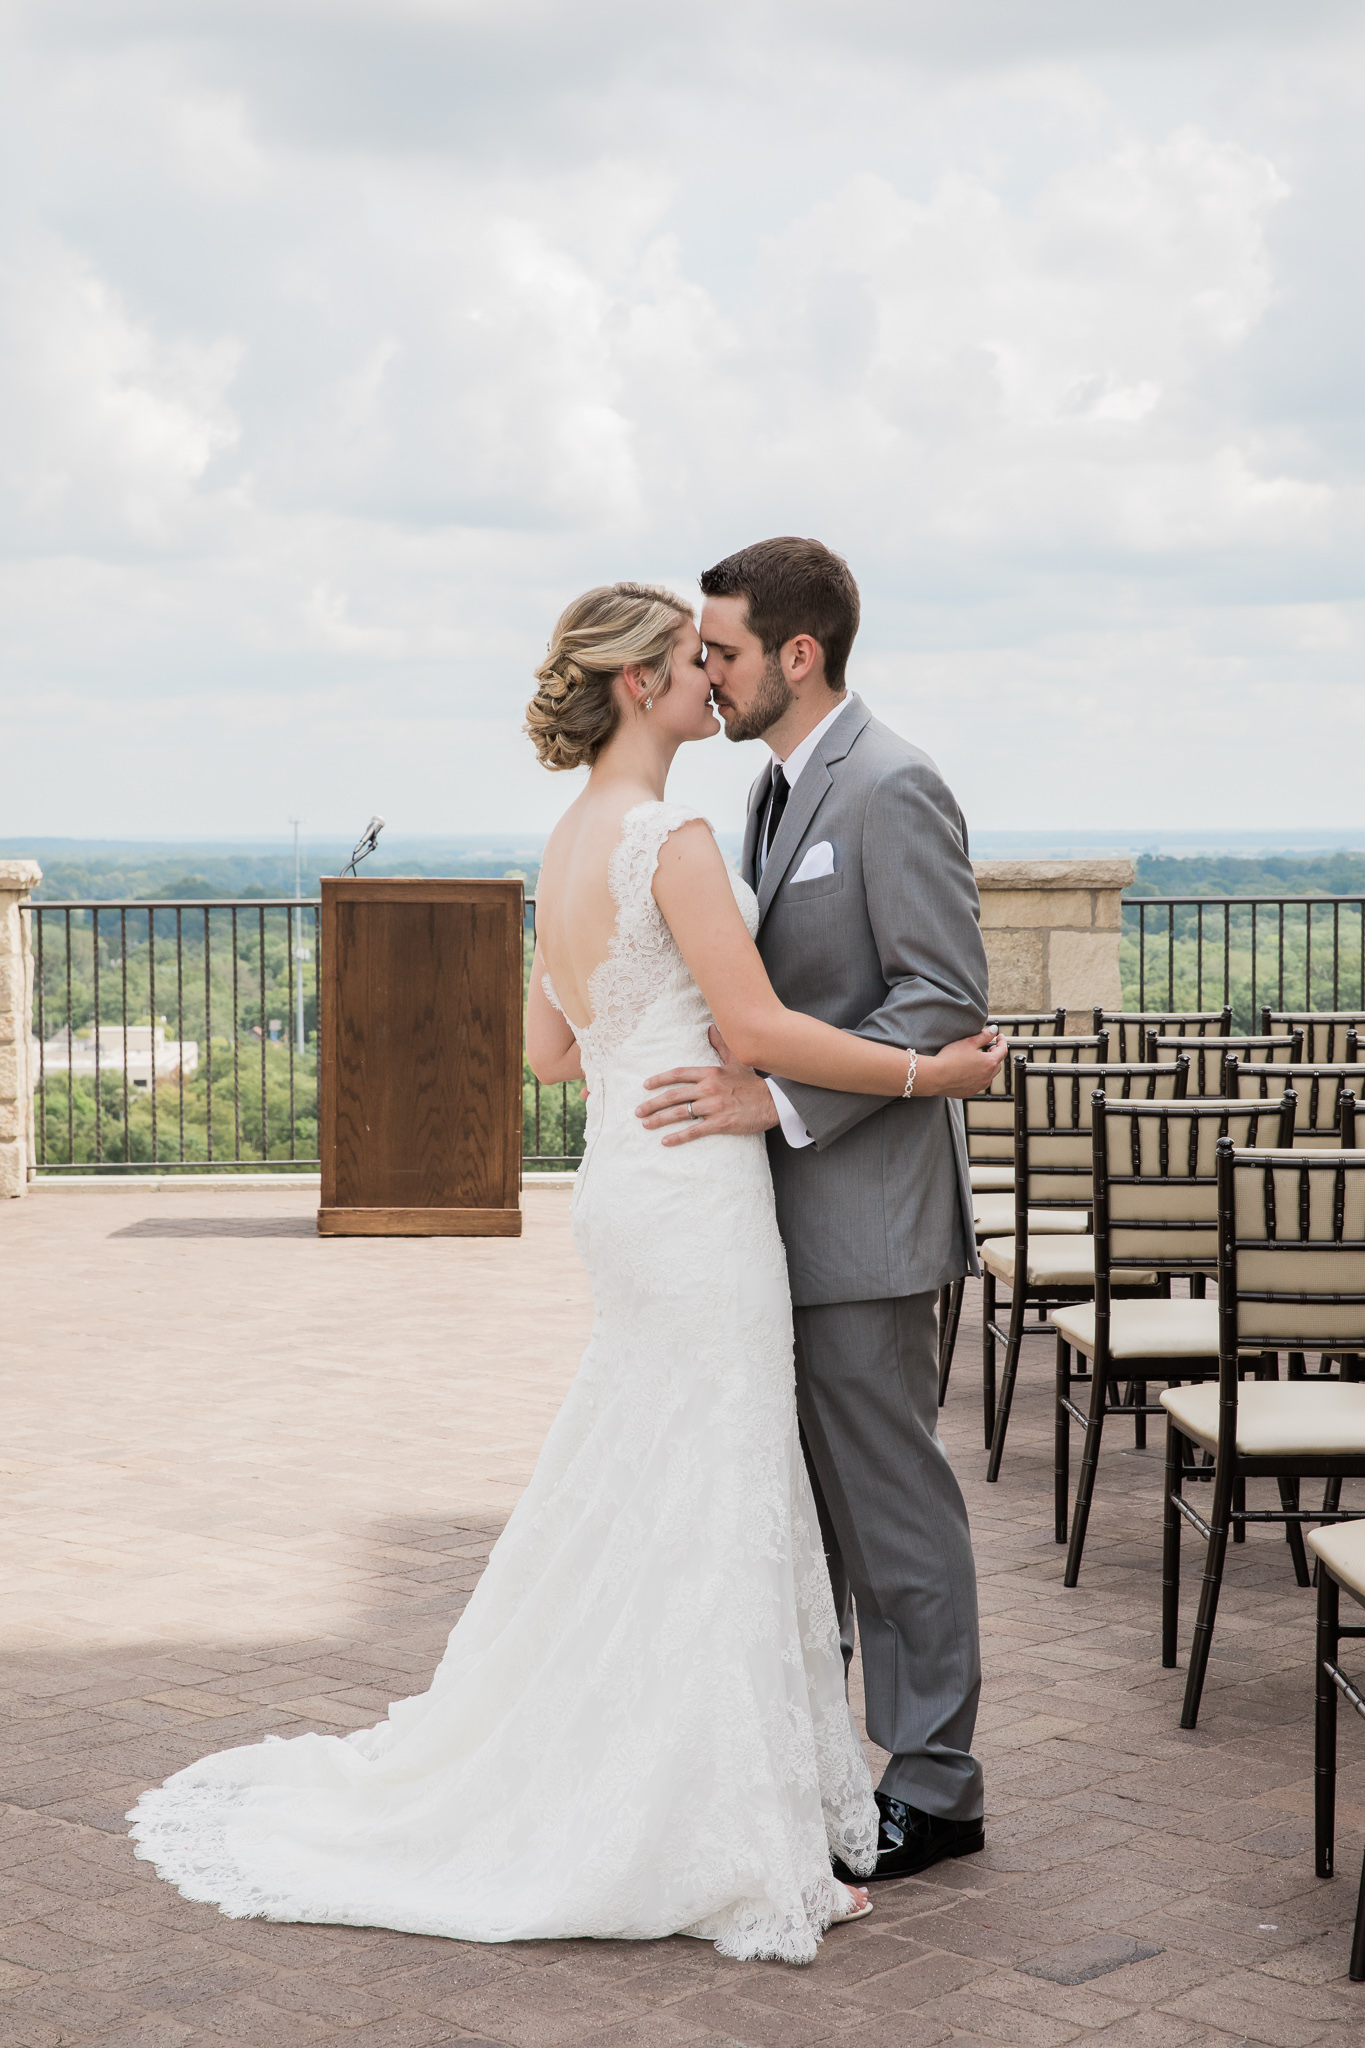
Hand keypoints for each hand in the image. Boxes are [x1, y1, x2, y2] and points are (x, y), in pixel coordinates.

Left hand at [637, 1027, 779, 1144]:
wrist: (773, 1102)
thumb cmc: (753, 1083)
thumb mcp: (736, 1061)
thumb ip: (721, 1045)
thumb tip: (712, 1028)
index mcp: (710, 1073)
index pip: (678, 1074)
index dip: (660, 1079)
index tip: (646, 1086)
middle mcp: (708, 1088)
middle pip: (673, 1095)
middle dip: (653, 1103)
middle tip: (638, 1111)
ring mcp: (713, 1106)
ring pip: (680, 1113)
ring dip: (660, 1120)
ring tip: (646, 1125)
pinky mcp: (720, 1123)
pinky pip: (694, 1131)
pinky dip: (678, 1137)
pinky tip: (665, 1141)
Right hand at [928, 1029, 1008, 1098]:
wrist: (935, 1076)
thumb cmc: (950, 1059)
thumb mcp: (968, 1042)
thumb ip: (983, 1036)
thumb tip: (993, 1030)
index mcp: (989, 1063)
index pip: (1003, 1050)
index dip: (1002, 1042)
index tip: (999, 1037)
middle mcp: (987, 1077)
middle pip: (997, 1064)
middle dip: (995, 1055)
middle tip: (989, 1048)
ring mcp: (979, 1086)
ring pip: (989, 1076)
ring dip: (988, 1068)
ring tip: (978, 1061)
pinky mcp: (969, 1092)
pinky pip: (978, 1084)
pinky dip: (978, 1077)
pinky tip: (969, 1072)